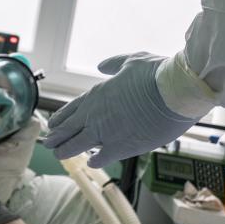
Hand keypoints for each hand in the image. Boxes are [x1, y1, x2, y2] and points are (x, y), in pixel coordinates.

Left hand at [43, 52, 195, 167]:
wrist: (176, 92)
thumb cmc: (156, 73)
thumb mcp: (131, 61)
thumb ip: (113, 65)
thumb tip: (101, 66)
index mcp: (96, 95)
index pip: (71, 110)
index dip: (60, 119)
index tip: (52, 125)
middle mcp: (95, 115)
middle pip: (68, 130)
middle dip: (56, 137)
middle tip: (48, 143)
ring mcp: (106, 133)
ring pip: (77, 146)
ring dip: (66, 150)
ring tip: (58, 154)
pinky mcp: (122, 148)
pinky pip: (102, 157)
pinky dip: (94, 160)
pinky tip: (90, 162)